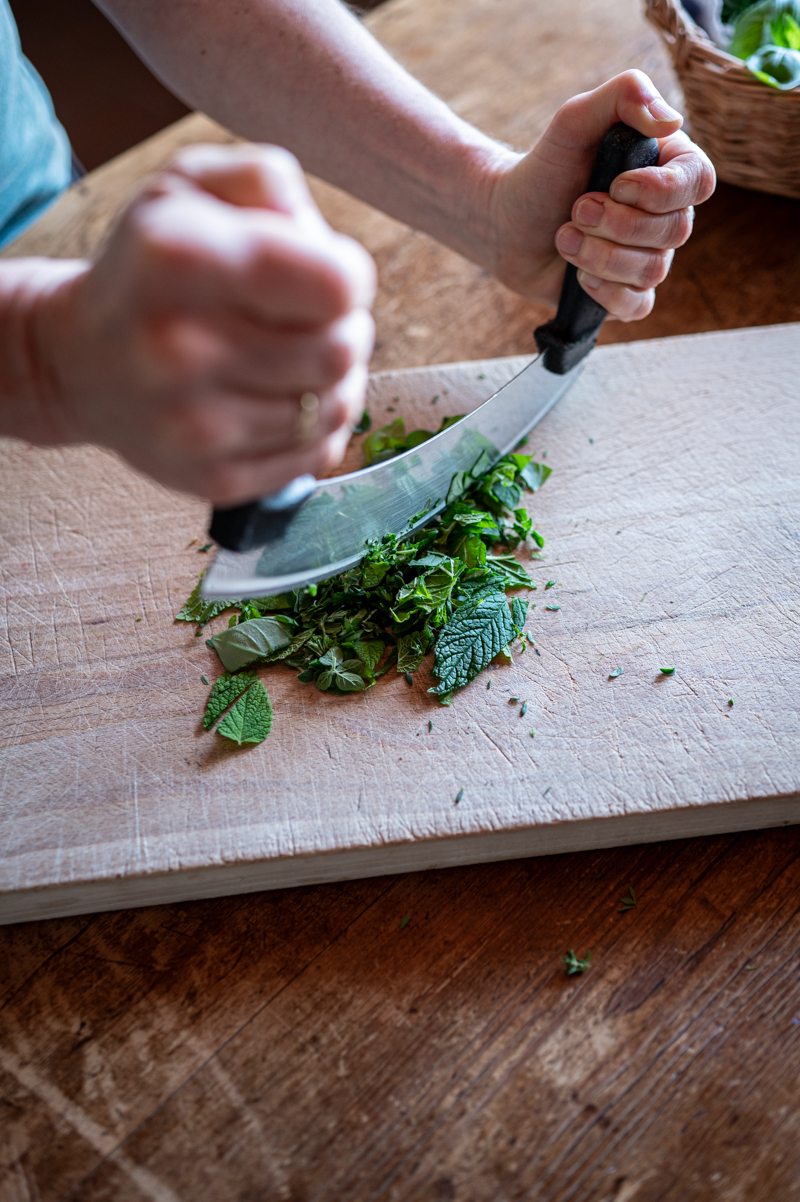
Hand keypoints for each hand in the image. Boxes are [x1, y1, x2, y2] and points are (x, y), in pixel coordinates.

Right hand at [24, 144, 375, 503]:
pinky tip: (280, 400)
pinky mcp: (212, 479)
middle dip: (346, 328)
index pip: (334, 285)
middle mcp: (178, 348)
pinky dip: (316, 427)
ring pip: (335, 406)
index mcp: (177, 258)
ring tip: (293, 358)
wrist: (78, 361)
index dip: (348, 275)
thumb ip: (267, 182)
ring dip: (334, 381)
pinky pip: (317, 455)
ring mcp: (194, 426)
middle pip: (341, 350)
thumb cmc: (152, 266)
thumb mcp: (189, 186)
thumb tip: (327, 250)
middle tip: (311, 319)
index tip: (326, 274)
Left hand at [486, 71, 715, 320]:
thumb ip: (623, 96)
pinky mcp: (625, 293)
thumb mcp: (574, 119)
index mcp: (665, 168)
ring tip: (565, 237)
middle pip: (676, 231)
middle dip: (616, 223)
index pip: (699, 181)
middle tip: (575, 209)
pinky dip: (605, 292)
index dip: (661, 190)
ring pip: (653, 270)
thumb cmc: (544, 169)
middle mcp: (664, 215)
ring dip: (599, 254)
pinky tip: (578, 275)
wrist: (505, 221)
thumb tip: (670, 121)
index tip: (616, 184)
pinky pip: (638, 305)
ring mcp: (646, 257)